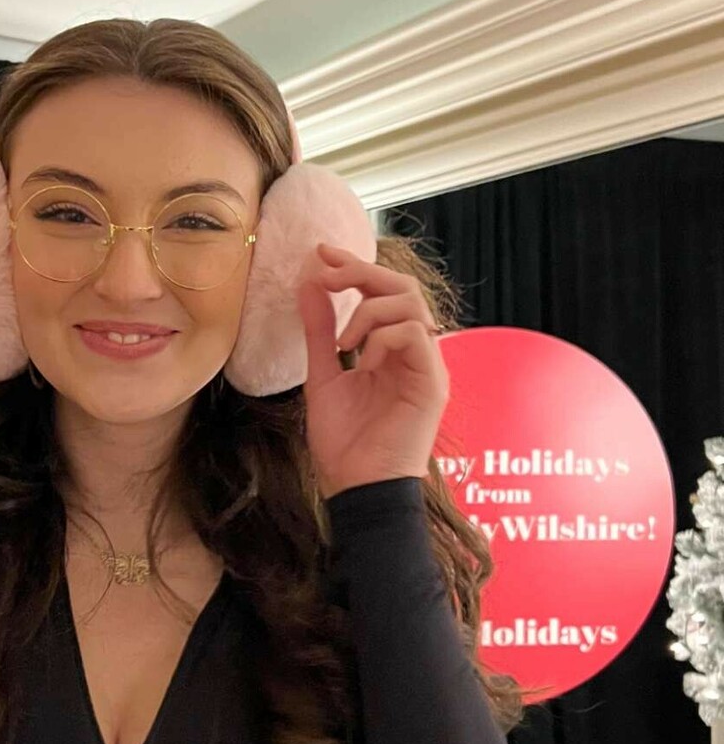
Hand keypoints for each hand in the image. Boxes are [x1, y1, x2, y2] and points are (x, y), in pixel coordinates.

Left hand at [296, 242, 449, 497]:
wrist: (357, 489)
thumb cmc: (345, 444)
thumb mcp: (323, 376)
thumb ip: (319, 332)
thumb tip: (309, 284)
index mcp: (392, 350)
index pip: (383, 292)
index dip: (355, 267)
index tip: (321, 254)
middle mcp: (414, 353)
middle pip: (403, 287)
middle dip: (362, 272)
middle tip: (327, 272)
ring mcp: (427, 366)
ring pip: (411, 303)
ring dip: (368, 309)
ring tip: (344, 340)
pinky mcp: (433, 382)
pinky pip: (414, 333)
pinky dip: (382, 336)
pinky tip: (363, 360)